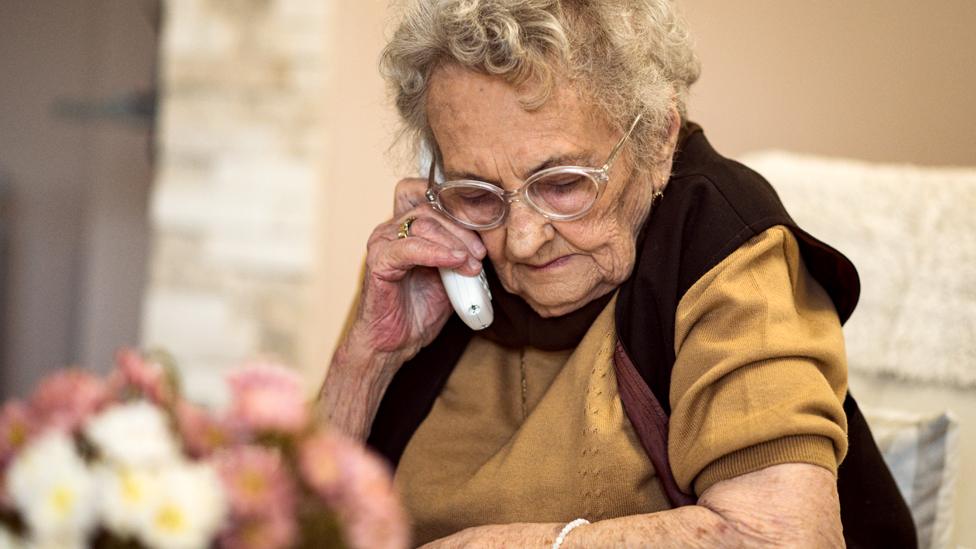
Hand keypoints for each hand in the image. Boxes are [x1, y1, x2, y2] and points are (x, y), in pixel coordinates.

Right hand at [348, 177, 485, 368]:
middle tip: (481, 253)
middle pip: (431, 208)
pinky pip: (409, 247)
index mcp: (408, 226)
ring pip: (423, 223)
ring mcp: (383, 242)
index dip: (458, 205)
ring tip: (471, 264)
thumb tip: (490, 238)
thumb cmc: (420, 309)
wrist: (396, 342)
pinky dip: (436, 252)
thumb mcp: (452, 274)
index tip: (484, 226)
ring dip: (454, 242)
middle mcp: (392, 228)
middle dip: (462, 228)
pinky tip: (456, 262)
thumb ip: (464, 252)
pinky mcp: (378, 261)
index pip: (431, 194)